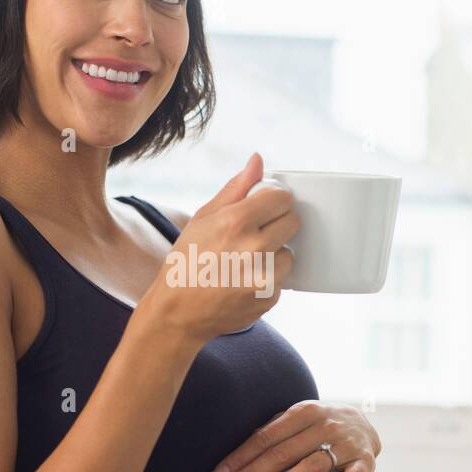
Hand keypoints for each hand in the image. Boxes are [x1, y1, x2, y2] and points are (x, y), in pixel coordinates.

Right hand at [136, 152, 299, 346]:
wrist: (179, 311)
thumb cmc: (187, 261)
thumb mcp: (203, 218)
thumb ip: (235, 188)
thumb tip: (257, 161)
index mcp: (236, 222)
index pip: (282, 198)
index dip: (273, 202)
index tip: (264, 209)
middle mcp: (254, 248)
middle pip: (293, 222)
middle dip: (278, 224)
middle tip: (255, 234)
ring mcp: (264, 276)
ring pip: (289, 253)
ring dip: (274, 254)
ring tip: (245, 262)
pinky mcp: (270, 297)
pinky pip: (282, 279)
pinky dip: (268, 279)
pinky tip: (243, 281)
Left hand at [210, 400, 381, 471]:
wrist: (364, 421)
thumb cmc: (317, 425)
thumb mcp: (296, 419)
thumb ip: (272, 431)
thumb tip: (236, 452)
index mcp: (303, 412)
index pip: (266, 437)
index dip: (241, 456)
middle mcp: (324, 424)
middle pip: (283, 452)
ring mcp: (346, 442)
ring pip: (313, 463)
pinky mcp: (365, 460)